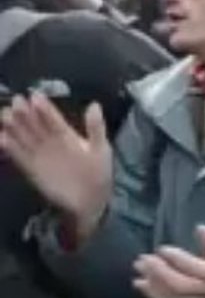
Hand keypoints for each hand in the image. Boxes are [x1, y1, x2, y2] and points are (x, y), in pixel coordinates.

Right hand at [0, 95, 111, 239]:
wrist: (90, 201)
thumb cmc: (99, 173)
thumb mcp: (101, 149)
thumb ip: (95, 128)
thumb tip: (94, 104)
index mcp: (67, 135)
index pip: (53, 119)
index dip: (45, 108)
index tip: (35, 96)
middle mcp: (50, 141)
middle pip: (35, 125)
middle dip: (25, 113)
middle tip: (16, 101)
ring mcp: (40, 154)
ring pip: (24, 137)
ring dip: (14, 127)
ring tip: (5, 115)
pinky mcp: (31, 168)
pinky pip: (19, 156)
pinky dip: (10, 148)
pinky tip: (2, 137)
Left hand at [133, 225, 204, 297]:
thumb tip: (201, 229)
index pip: (195, 268)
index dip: (177, 259)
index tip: (162, 248)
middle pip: (179, 285)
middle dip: (158, 272)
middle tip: (143, 259)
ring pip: (171, 297)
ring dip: (152, 283)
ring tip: (139, 269)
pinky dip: (153, 295)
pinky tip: (141, 285)